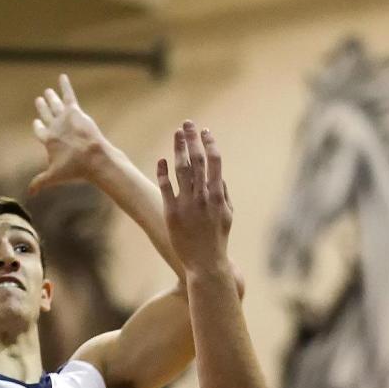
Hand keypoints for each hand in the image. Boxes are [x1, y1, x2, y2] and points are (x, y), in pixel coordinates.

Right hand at [29, 74, 108, 192]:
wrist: (92, 158)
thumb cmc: (74, 169)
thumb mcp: (55, 177)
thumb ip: (40, 182)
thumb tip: (29, 194)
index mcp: (48, 140)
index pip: (39, 131)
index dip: (38, 126)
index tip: (36, 122)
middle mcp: (54, 127)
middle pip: (46, 115)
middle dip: (42, 108)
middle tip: (39, 100)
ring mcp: (64, 118)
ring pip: (54, 105)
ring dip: (50, 98)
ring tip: (48, 92)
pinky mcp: (75, 111)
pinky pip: (68, 95)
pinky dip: (65, 85)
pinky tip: (63, 77)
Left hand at [157, 122, 232, 272]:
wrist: (205, 263)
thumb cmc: (218, 240)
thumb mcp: (227, 216)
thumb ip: (224, 194)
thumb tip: (219, 176)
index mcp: (217, 196)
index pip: (214, 162)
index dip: (209, 144)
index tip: (205, 131)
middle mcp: (202, 197)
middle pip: (196, 161)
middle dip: (192, 140)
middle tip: (187, 123)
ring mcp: (186, 204)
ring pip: (181, 170)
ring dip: (178, 149)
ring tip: (176, 134)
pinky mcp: (171, 213)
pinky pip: (166, 187)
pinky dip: (163, 172)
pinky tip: (161, 160)